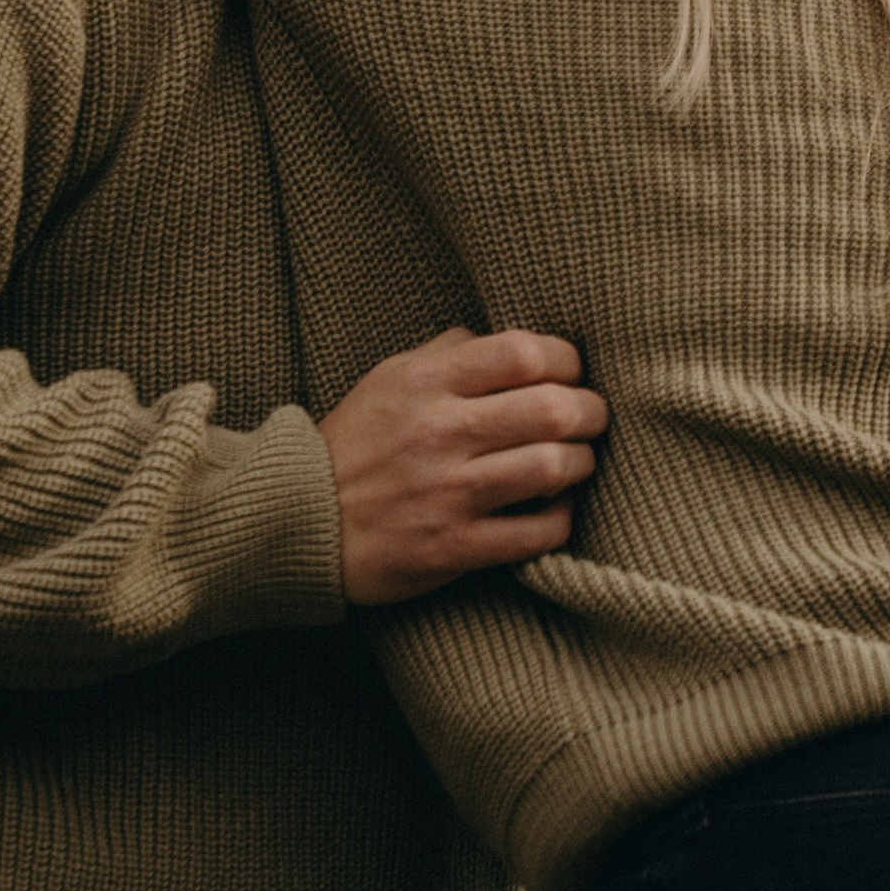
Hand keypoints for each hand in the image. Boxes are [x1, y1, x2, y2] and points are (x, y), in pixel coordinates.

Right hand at [318, 328, 606, 606]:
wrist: (298, 520)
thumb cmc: (353, 443)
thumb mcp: (388, 378)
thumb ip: (448, 352)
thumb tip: (508, 342)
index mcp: (425, 381)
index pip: (524, 352)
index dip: (566, 359)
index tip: (571, 372)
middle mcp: (440, 432)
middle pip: (552, 408)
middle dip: (590, 411)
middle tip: (591, 416)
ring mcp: (448, 493)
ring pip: (553, 468)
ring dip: (581, 463)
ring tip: (577, 460)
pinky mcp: (453, 548)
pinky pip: (535, 534)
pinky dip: (560, 519)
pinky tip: (555, 508)